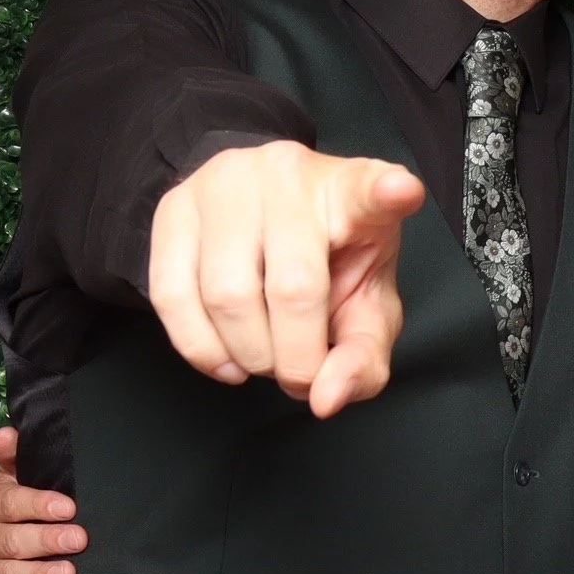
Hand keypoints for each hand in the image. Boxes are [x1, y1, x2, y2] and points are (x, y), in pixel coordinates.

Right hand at [0, 426, 85, 573]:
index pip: (9, 503)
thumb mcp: (23, 477)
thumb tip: (6, 433)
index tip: (69, 508)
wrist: (20, 538)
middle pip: (11, 541)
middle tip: (79, 539)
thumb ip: (15, 457)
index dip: (37, 505)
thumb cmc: (30, 502)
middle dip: (46, 541)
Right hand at [149, 141, 425, 418]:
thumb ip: (363, 358)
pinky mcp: (174, 207)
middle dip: (296, 358)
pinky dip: (201, 347)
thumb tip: (326, 397)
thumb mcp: (366, 309)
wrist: (263, 222)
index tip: (401, 191)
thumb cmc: (329, 264)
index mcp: (352, 193)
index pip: (371, 189)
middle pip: (292, 287)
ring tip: (266, 357)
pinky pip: (172, 295)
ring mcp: (225, 184)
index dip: (386, 191)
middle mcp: (288, 175)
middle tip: (300, 372)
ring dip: (248, 355)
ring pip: (227, 295)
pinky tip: (228, 358)